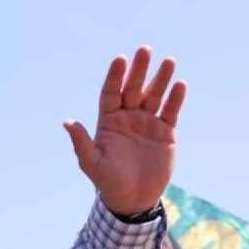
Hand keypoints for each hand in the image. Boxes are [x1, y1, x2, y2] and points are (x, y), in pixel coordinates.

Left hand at [64, 46, 186, 215]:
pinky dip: (176, 98)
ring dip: (161, 79)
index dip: (115, 76)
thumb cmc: (108, 182)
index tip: (120, 59)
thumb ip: (82, 142)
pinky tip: (180, 84)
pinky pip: (171, 111)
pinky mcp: (165, 132)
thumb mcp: (92, 163)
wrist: (133, 198)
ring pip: (154, 95)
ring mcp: (147, 123)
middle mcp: (128, 117)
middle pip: (133, 89)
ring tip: (168, 61)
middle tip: (144, 50)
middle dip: (138, 70)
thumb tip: (67, 122)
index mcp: (108, 121)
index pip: (111, 93)